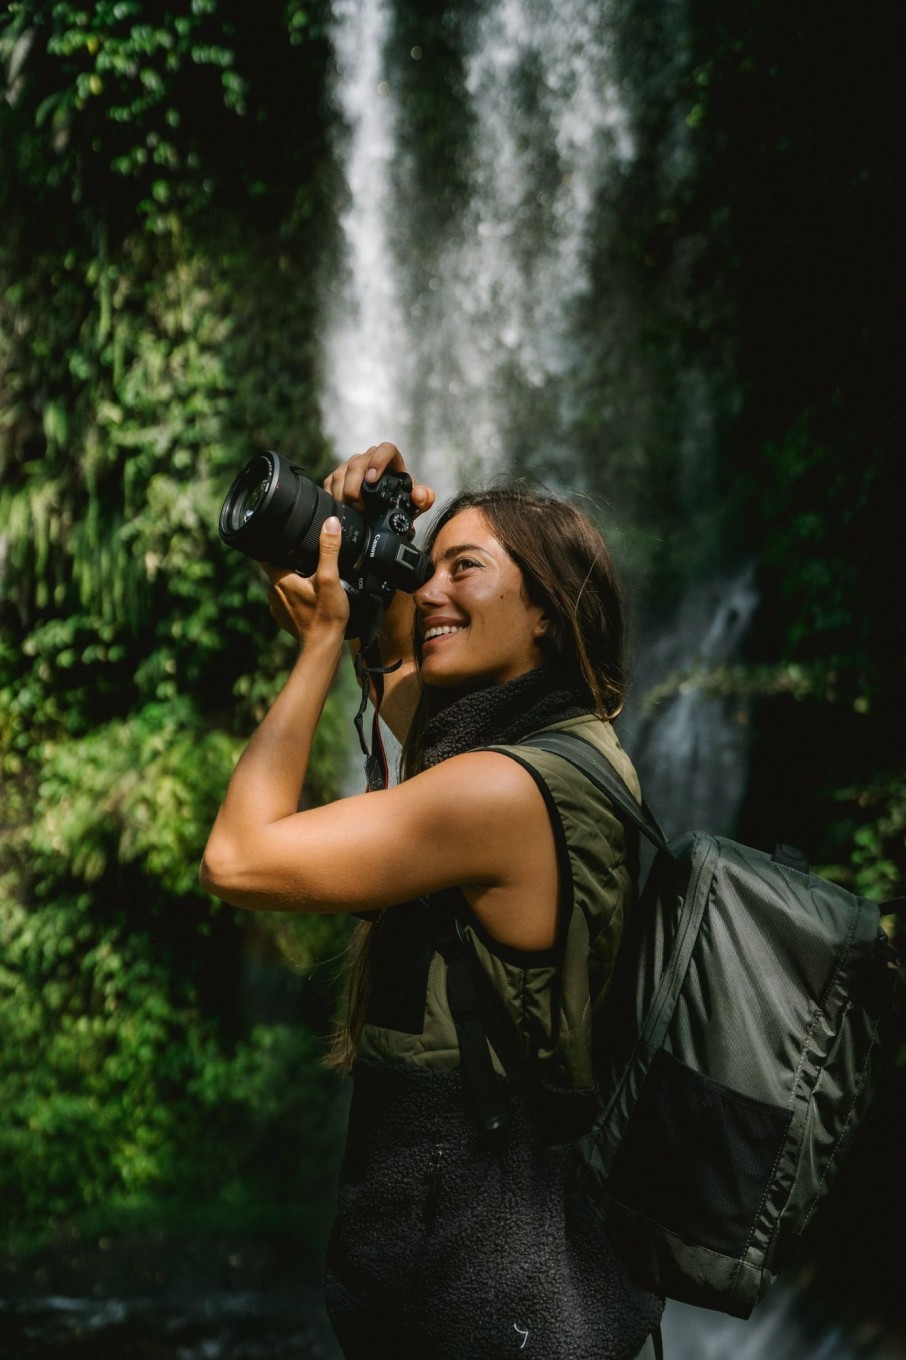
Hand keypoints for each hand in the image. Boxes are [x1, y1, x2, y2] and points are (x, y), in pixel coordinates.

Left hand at [261, 517, 348, 645]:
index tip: (281, 535)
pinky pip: (288, 600)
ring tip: (312, 576)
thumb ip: (329, 549)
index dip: (272, 542)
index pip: (266, 554)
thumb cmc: (325, 616)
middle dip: (289, 561)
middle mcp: (273, 593)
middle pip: (277, 568)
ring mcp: (278, 608)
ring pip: (283, 585)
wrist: (324, 648)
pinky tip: (312, 596)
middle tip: (306, 555)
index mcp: (279, 579)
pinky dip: (297, 596)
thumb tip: (330, 523)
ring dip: (294, 579)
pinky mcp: (286, 619)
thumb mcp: (330, 578)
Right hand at [323, 442, 435, 516]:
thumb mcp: (417, 503)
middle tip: (361, 507)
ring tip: (352, 511)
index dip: (378, 461)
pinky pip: (330, 482)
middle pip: (357, 464)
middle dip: (356, 487)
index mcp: (391, 459)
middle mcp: (369, 458)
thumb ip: (424, 498)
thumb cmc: (402, 501)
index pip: (386, 449)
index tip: (372, 480)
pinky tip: (340, 508)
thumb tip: (419, 494)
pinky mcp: (338, 476)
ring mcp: (352, 466)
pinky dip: (333, 496)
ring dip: (343, 494)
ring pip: (341, 473)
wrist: (385, 508)